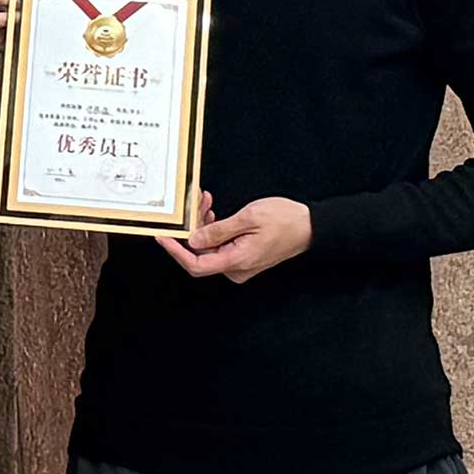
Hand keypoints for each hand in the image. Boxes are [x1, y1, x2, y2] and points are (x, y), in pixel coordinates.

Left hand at [155, 194, 311, 284]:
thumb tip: (194, 239)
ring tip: (205, 204)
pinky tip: (214, 214)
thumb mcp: (249, 218)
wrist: (310, 227)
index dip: (176, 251)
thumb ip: (219, 230)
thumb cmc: (285, 220)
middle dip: (191, 230)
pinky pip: (220, 246)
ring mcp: (239, 264)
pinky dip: (213, 230)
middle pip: (201, 255)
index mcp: (237, 261)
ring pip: (209, 249)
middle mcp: (236, 268)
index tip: (163, 236)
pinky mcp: (242, 257)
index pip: (196, 264)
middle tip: (193, 206)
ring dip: (203, 227)